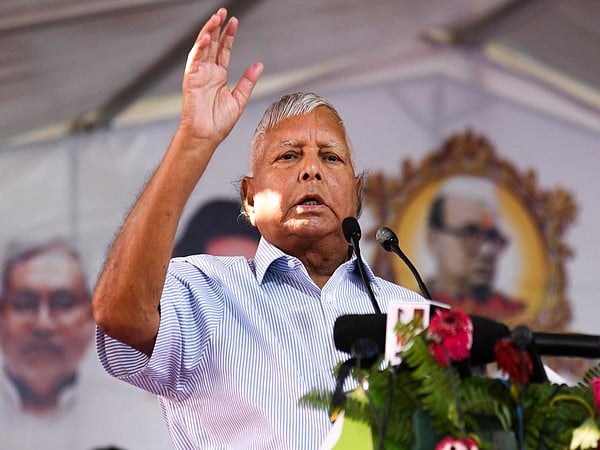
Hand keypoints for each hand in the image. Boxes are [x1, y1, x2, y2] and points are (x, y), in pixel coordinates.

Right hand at [180, 8, 262, 144]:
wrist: (206, 136)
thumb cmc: (220, 123)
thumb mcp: (239, 99)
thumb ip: (248, 81)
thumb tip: (259, 64)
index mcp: (219, 76)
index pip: (224, 50)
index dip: (228, 36)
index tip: (234, 21)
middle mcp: (208, 73)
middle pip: (213, 45)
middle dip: (217, 27)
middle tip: (224, 12)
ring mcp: (198, 74)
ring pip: (202, 48)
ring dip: (208, 32)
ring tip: (216, 18)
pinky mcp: (191, 79)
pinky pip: (194, 60)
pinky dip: (200, 48)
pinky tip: (208, 38)